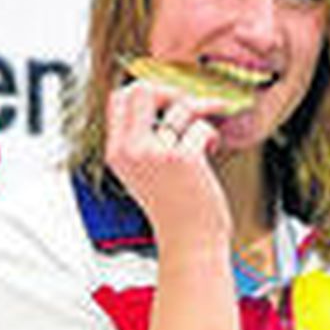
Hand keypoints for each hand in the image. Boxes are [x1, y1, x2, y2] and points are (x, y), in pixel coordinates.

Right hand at [105, 79, 230, 256]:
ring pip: (180, 105)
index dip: (146, 91)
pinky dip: (212, 136)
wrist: (189, 241)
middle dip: (171, 91)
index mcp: (117, 152)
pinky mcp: (183, 158)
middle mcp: (131, 150)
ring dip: (201, 114)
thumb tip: (161, 99)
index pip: (119, 98)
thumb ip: (142, 139)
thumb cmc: (174, 207)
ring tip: (206, 135)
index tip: (166, 102)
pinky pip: (202, 126)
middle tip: (187, 107)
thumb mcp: (143, 170)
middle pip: (142, 89)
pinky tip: (211, 151)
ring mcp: (155, 153)